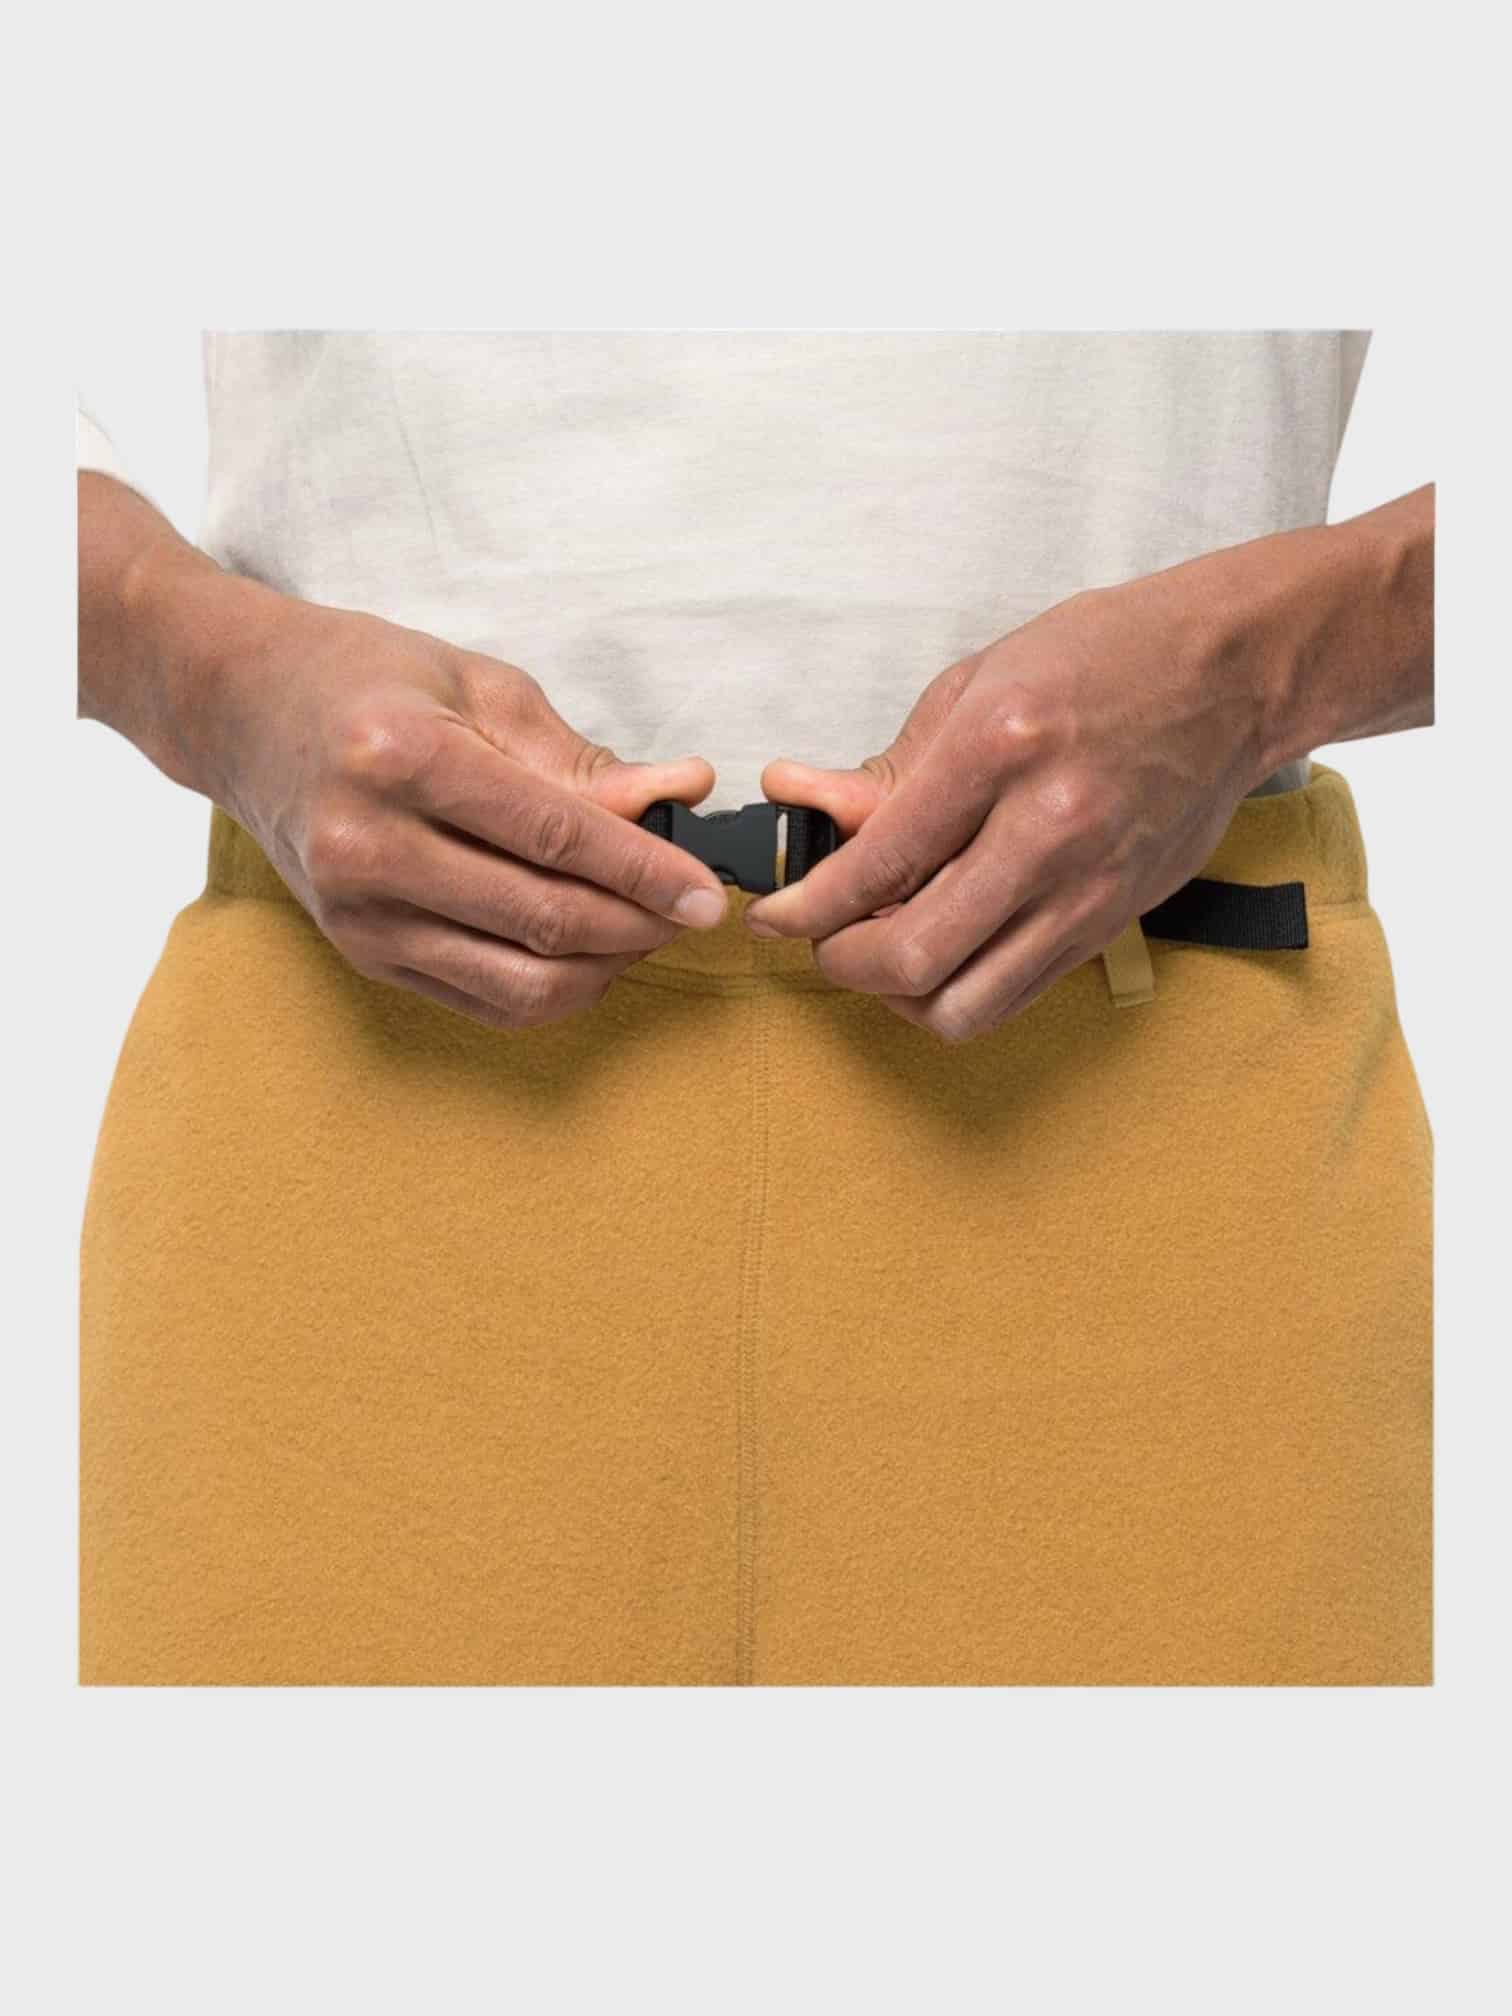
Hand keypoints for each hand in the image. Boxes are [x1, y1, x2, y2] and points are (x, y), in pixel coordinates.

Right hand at [94, 523, 731, 1028]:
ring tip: (647, 929)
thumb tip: (678, 796)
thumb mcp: (478, 687)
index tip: (708, 892)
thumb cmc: (365, 680)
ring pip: (521, 981)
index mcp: (399, 757)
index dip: (645, 870)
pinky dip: (556, 989)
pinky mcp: (362, 955)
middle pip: (542, 918)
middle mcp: (367, 845)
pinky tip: (591, 952)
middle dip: (640, 924)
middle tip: (693, 912)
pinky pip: (486, 1001)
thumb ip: (579, 756)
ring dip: (606, 967)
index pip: (552, 834)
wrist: (241, 711)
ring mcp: (357, 913)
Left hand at [745, 568, 1278, 1040]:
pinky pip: (1018, 993)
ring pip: (966, 1003)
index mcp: (998, 750)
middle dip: (843, 963)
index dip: (808, 907)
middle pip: (915, 956)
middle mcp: (1047, 830)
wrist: (1234, 675)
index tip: (776, 916)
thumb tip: (806, 804)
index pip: (878, 862)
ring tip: (884, 954)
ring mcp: (1089, 886)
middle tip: (824, 940)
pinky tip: (946, 950)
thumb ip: (890, 767)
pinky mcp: (1114, 920)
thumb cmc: (1107, 659)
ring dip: (902, 996)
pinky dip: (962, 989)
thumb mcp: (976, 683)